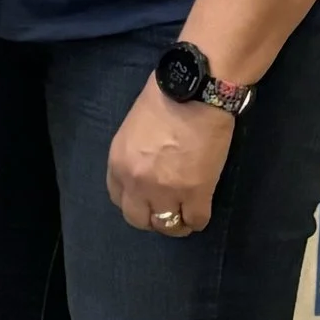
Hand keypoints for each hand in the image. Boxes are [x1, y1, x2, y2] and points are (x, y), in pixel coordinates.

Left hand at [107, 76, 233, 236]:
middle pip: (138, 219)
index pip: (118, 199)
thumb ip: (133, 155)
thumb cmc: (163, 100)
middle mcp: (137, 182)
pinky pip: (196, 221)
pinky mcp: (196, 193)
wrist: (194, 93)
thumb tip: (144, 168)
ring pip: (167, 226)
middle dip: (151, 218)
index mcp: (118, 163)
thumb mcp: (132, 129)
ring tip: (184, 214)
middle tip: (165, 210)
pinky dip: (198, 219)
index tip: (146, 199)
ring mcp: (166, 191)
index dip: (134, 201)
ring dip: (176, 223)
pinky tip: (200, 209)